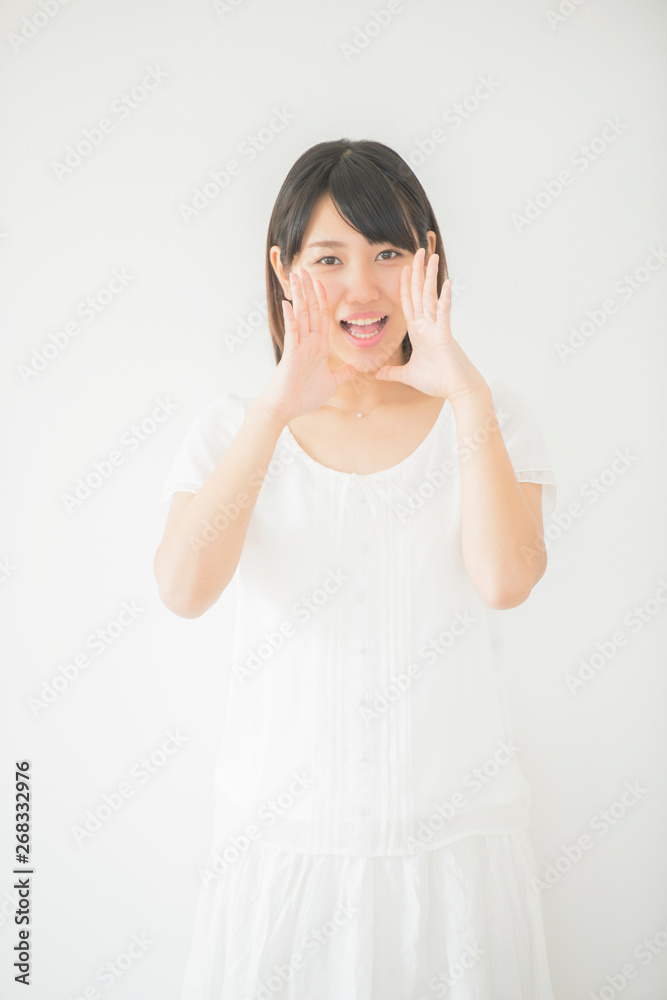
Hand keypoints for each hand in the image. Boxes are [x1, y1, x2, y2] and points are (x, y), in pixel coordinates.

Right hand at [259, 267, 356, 423]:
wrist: (287, 409)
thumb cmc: (305, 397)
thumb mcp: (331, 383)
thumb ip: (342, 374)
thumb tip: (354, 369)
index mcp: (317, 346)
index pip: (321, 317)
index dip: (322, 299)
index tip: (321, 282)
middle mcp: (308, 343)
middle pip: (309, 310)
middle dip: (308, 290)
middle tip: (304, 270)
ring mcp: (299, 347)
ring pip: (300, 316)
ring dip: (299, 296)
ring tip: (296, 277)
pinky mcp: (291, 355)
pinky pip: (292, 333)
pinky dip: (291, 318)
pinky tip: (288, 304)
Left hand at [375, 247, 488, 404]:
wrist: (456, 389)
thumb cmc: (437, 381)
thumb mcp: (408, 375)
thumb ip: (393, 373)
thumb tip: (378, 374)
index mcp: (418, 332)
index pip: (409, 303)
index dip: (405, 286)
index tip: (403, 268)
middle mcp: (427, 325)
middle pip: (420, 293)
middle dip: (418, 272)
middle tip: (418, 252)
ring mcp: (437, 327)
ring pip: (431, 296)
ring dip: (430, 276)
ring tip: (431, 256)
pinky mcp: (445, 334)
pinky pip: (444, 313)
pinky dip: (444, 298)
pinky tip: (446, 282)